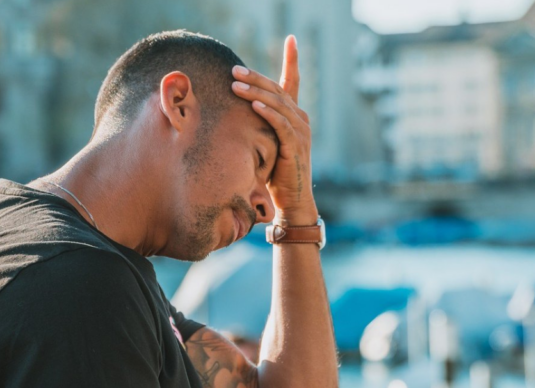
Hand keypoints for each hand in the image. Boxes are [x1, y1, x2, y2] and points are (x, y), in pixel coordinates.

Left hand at [231, 35, 317, 224]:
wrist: (292, 201)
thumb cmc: (275, 174)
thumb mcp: (266, 143)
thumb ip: (258, 125)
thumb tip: (235, 111)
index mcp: (294, 115)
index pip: (293, 81)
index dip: (292, 59)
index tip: (291, 39)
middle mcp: (300, 119)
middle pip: (277, 90)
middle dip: (255, 77)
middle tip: (233, 69)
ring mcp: (300, 131)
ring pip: (277, 104)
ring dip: (255, 92)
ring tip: (235, 84)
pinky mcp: (295, 146)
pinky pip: (280, 124)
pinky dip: (267, 112)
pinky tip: (253, 105)